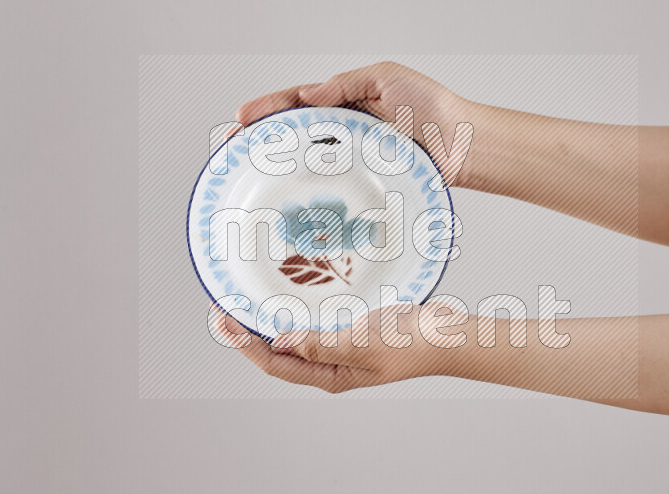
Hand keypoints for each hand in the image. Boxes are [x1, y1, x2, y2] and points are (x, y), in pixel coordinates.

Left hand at [219, 302, 481, 393]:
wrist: (444, 335)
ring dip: (269, 320)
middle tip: (225, 308)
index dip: (246, 344)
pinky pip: (314, 321)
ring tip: (246, 301)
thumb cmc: (410, 345)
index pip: (275, 363)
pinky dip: (295, 310)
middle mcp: (329, 363)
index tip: (224, 320)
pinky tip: (289, 294)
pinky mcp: (349, 328)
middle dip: (249, 332)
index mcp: (329, 374)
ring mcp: (339, 345)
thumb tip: (281, 341)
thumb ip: (320, 343)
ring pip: (294, 335)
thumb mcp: (362, 344)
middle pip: (278, 352)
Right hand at [233, 61, 475, 187]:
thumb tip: (309, 96)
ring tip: (252, 172)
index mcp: (348, 100)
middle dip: (262, 139)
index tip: (242, 117)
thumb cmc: (432, 108)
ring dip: (280, 165)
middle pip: (296, 133)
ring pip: (310, 160)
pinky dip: (310, 188)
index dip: (269, 108)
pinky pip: (333, 183)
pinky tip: (292, 195)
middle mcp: (346, 130)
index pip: (299, 101)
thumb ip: (347, 84)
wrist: (464, 145)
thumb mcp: (388, 79)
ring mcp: (354, 157)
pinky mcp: (365, 181)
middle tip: (234, 148)